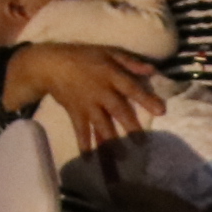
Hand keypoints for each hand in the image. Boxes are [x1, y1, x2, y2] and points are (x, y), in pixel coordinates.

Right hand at [5, 42, 161, 145]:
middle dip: (130, 127)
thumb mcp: (108, 52)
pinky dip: (84, 144)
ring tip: (122, 158)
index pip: (131, 88)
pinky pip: (80, 130)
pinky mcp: (75, 112)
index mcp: (111, 75)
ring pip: (101, 124)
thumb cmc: (84, 57)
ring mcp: (87, 104)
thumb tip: (153, 70)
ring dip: (111, 141)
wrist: (51, 64)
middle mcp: (101, 92)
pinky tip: (89, 158)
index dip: (146, 99)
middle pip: (118, 111)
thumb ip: (130, 62)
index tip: (161, 111)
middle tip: (142, 143)